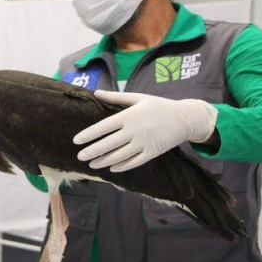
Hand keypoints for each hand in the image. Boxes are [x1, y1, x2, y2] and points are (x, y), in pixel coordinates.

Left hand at [73, 90, 217, 171]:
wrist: (184, 117)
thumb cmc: (159, 106)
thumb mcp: (138, 98)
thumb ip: (116, 97)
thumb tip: (96, 92)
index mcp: (129, 115)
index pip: (104, 127)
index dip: (89, 134)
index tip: (76, 141)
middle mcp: (134, 130)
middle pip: (109, 144)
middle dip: (92, 151)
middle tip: (80, 157)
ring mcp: (144, 143)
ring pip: (119, 155)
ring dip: (104, 161)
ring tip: (92, 164)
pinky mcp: (152, 152)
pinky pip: (134, 162)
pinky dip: (122, 166)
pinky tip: (112, 168)